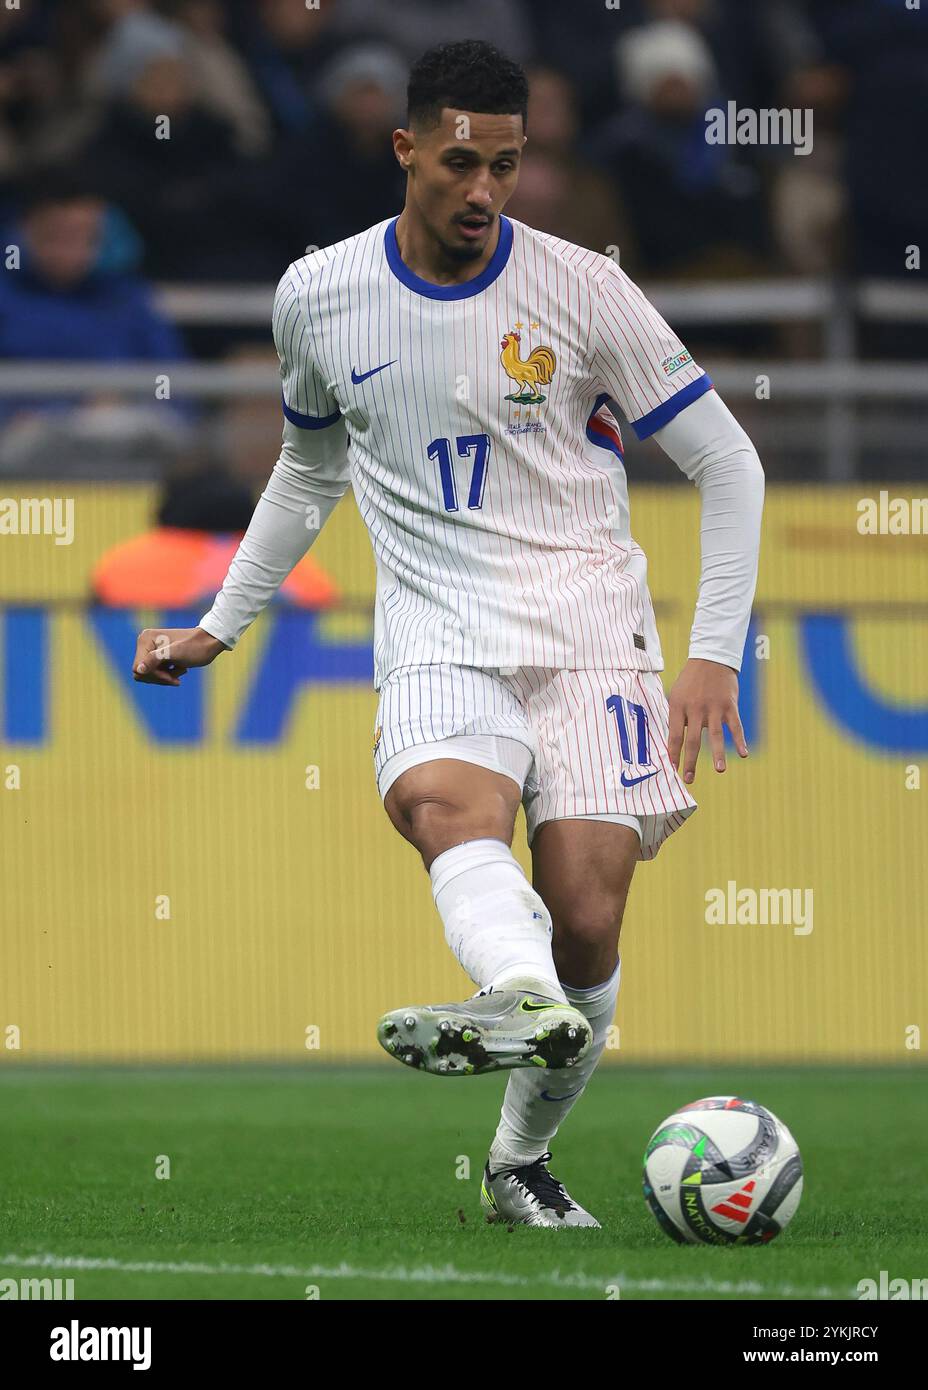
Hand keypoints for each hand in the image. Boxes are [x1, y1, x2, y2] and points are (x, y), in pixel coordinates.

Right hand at [132, 627, 226, 686]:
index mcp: (145, 639)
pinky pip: (157, 673)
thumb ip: (155, 660)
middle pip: (142, 673)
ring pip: (150, 675)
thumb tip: (138, 670)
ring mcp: (151, 649)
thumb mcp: (175, 654)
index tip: (170, 676)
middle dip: (160, 677)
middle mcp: (145, 643)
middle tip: (177, 677)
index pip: (138, 668)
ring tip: (182, 670)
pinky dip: (170, 674)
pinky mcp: (159, 655)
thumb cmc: (195, 647)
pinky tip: (182, 668)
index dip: (154, 676)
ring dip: (167, 676)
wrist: (210, 642)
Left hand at [667, 658, 746, 783]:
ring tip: (720, 770)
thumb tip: (673, 742)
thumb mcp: (676, 694)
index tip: (672, 769)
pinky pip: (735, 726)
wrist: (711, 658)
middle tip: (688, 779)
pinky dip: (740, 740)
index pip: (674, 735)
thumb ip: (676, 717)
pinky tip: (743, 754)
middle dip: (690, 762)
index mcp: (678, 707)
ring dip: (717, 754)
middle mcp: (695, 709)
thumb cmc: (691, 680)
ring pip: (715, 735)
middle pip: (692, 740)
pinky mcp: (729, 705)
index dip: (673, 753)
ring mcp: (713, 708)